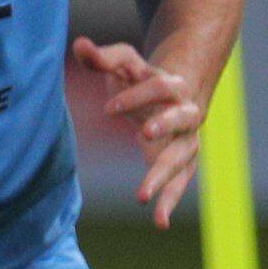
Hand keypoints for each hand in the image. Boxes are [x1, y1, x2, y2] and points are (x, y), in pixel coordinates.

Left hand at [73, 36, 205, 228]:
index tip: (108, 110)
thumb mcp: (122, 64)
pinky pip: (182, 182)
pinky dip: (171, 202)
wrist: (179, 91)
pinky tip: (159, 223)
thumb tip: (79, 45)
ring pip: (183, 157)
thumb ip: (101, 58)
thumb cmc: (141, 78)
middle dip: (165, 125)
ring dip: (164, 176)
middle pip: (181, 118)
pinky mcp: (184, 161)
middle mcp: (187, 112)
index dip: (135, 95)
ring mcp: (188, 139)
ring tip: (142, 198)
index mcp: (172, 84)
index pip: (158, 87)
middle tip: (144, 134)